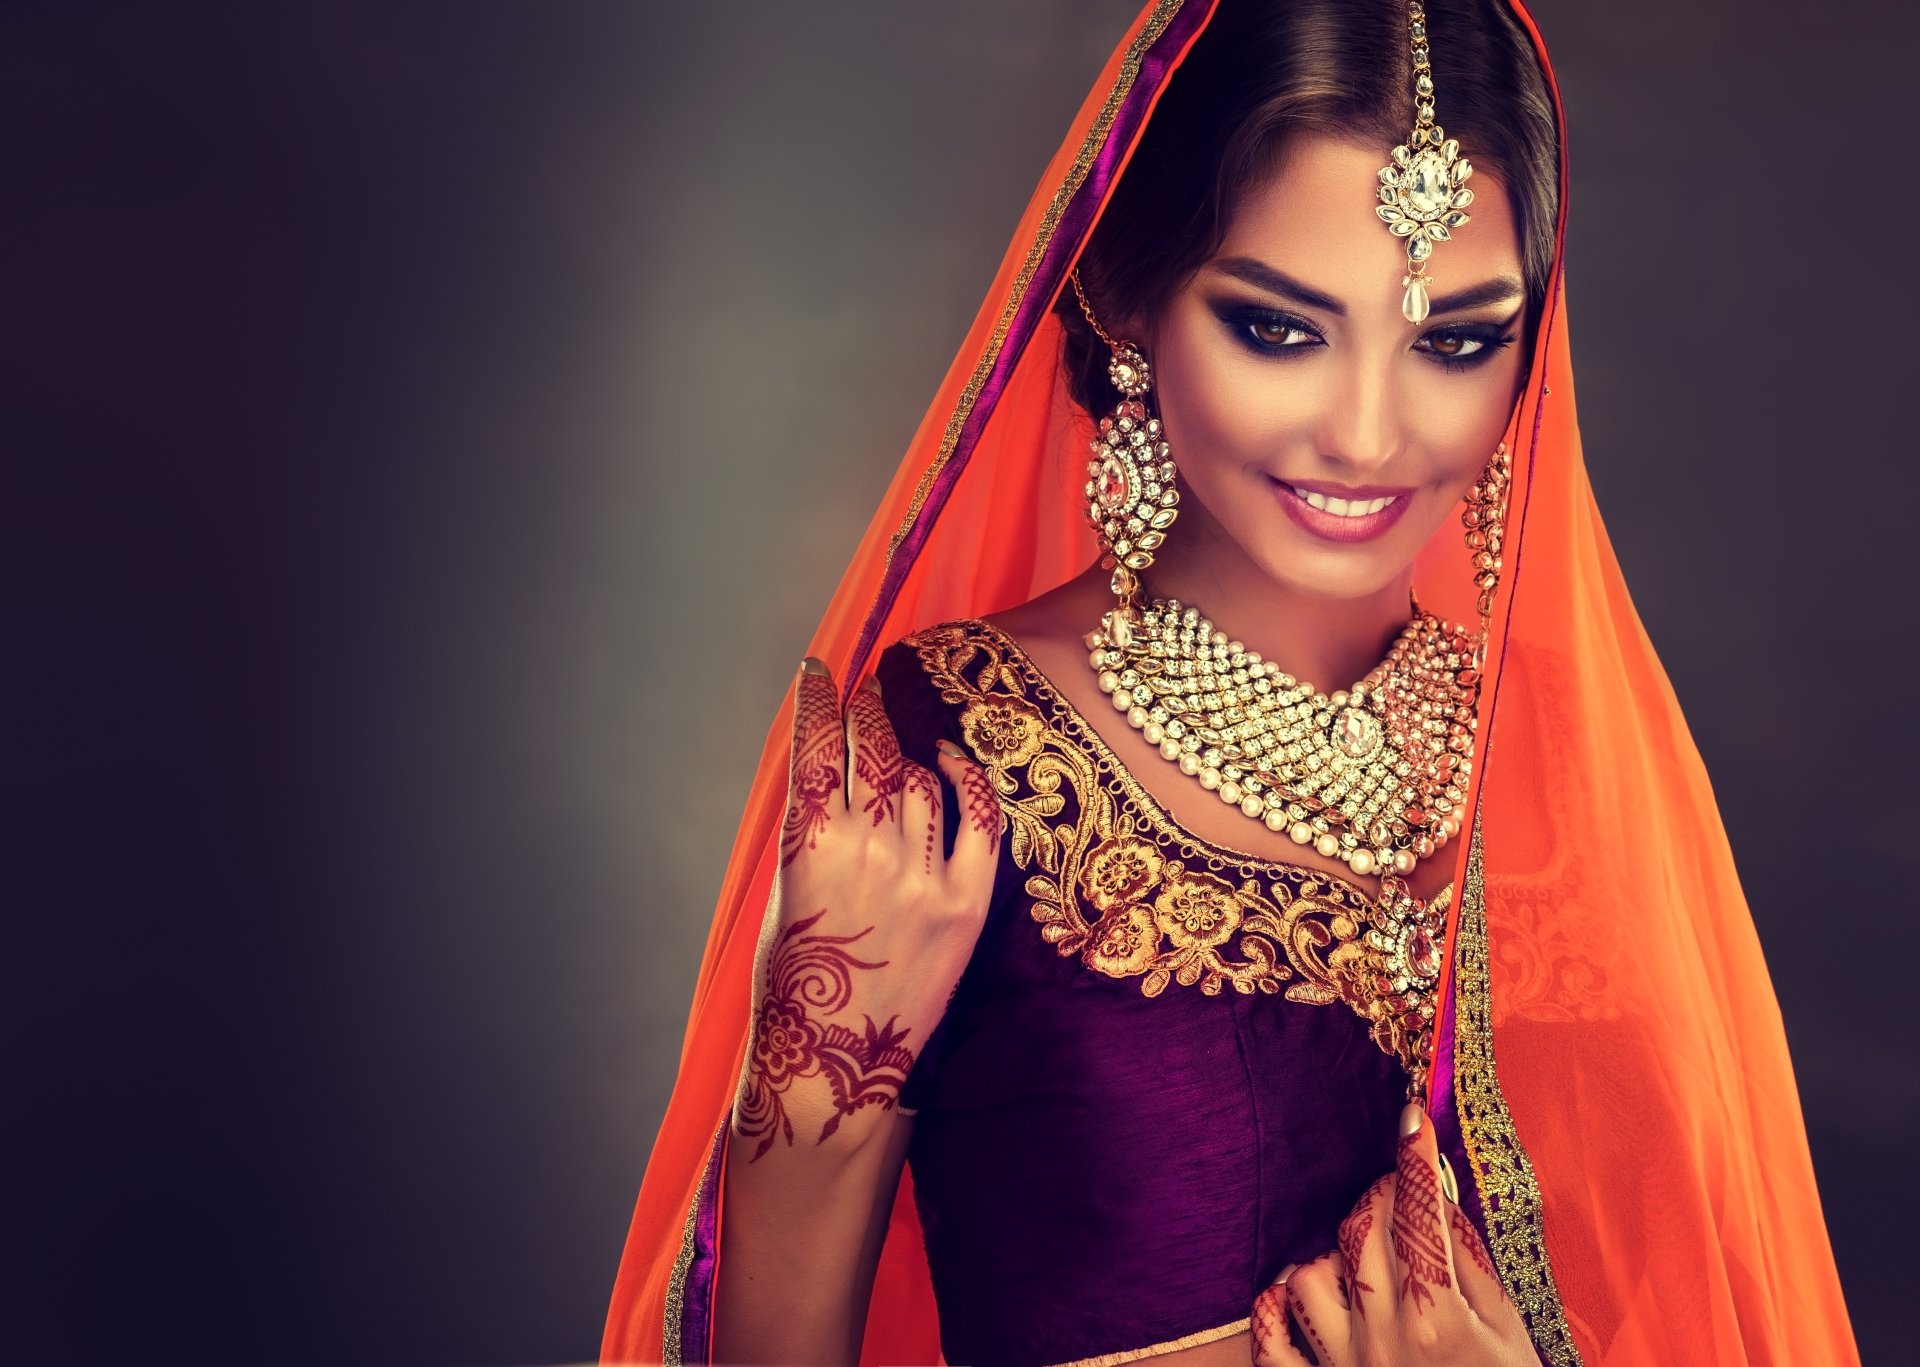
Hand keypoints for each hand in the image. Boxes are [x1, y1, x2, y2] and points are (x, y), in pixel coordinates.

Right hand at [732, 657, 1002, 1162]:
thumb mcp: (781, 894)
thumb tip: (834, 773)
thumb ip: (810, 831)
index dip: (817, 698)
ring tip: (895, 734)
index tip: (818, 671)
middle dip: (864, 708)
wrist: (834, 1069)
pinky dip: (966, 780)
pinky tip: (951, 760)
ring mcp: (923, 876)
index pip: (818, 744)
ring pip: (919, 779)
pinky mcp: (966, 906)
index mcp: (808, 845)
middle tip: (863, 689)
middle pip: (872, 749)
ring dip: (904, 748)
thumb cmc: (794, 986)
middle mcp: (869, 850)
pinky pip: (978, 819)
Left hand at [1251, 1101, 1536, 1366]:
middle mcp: (1383, 1336)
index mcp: (1438, 1318)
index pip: (1419, 1214)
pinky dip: (1277, 1310)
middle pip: (1360, 1231)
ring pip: (1309, 1275)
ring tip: (1359, 1260)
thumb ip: (1470, 1264)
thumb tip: (1440, 1199)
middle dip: (1380, 1197)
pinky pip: (1272, 1340)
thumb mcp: (1510, 1331)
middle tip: (1400, 1197)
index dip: (1415, 1159)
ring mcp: (1343, 1366)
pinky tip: (1297, 1295)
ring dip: (1330, 1255)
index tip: (1412, 1118)